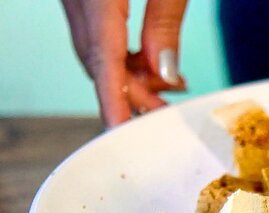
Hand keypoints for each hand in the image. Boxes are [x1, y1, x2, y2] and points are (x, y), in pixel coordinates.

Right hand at [62, 0, 187, 126]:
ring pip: (95, 50)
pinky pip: (96, 34)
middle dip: (131, 92)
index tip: (121, 129)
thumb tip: (165, 71)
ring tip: (169, 86)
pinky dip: (122, 56)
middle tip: (164, 109)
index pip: (102, 56)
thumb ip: (164, 22)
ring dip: (129, 75)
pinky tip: (150, 63)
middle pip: (97, 58)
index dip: (112, 98)